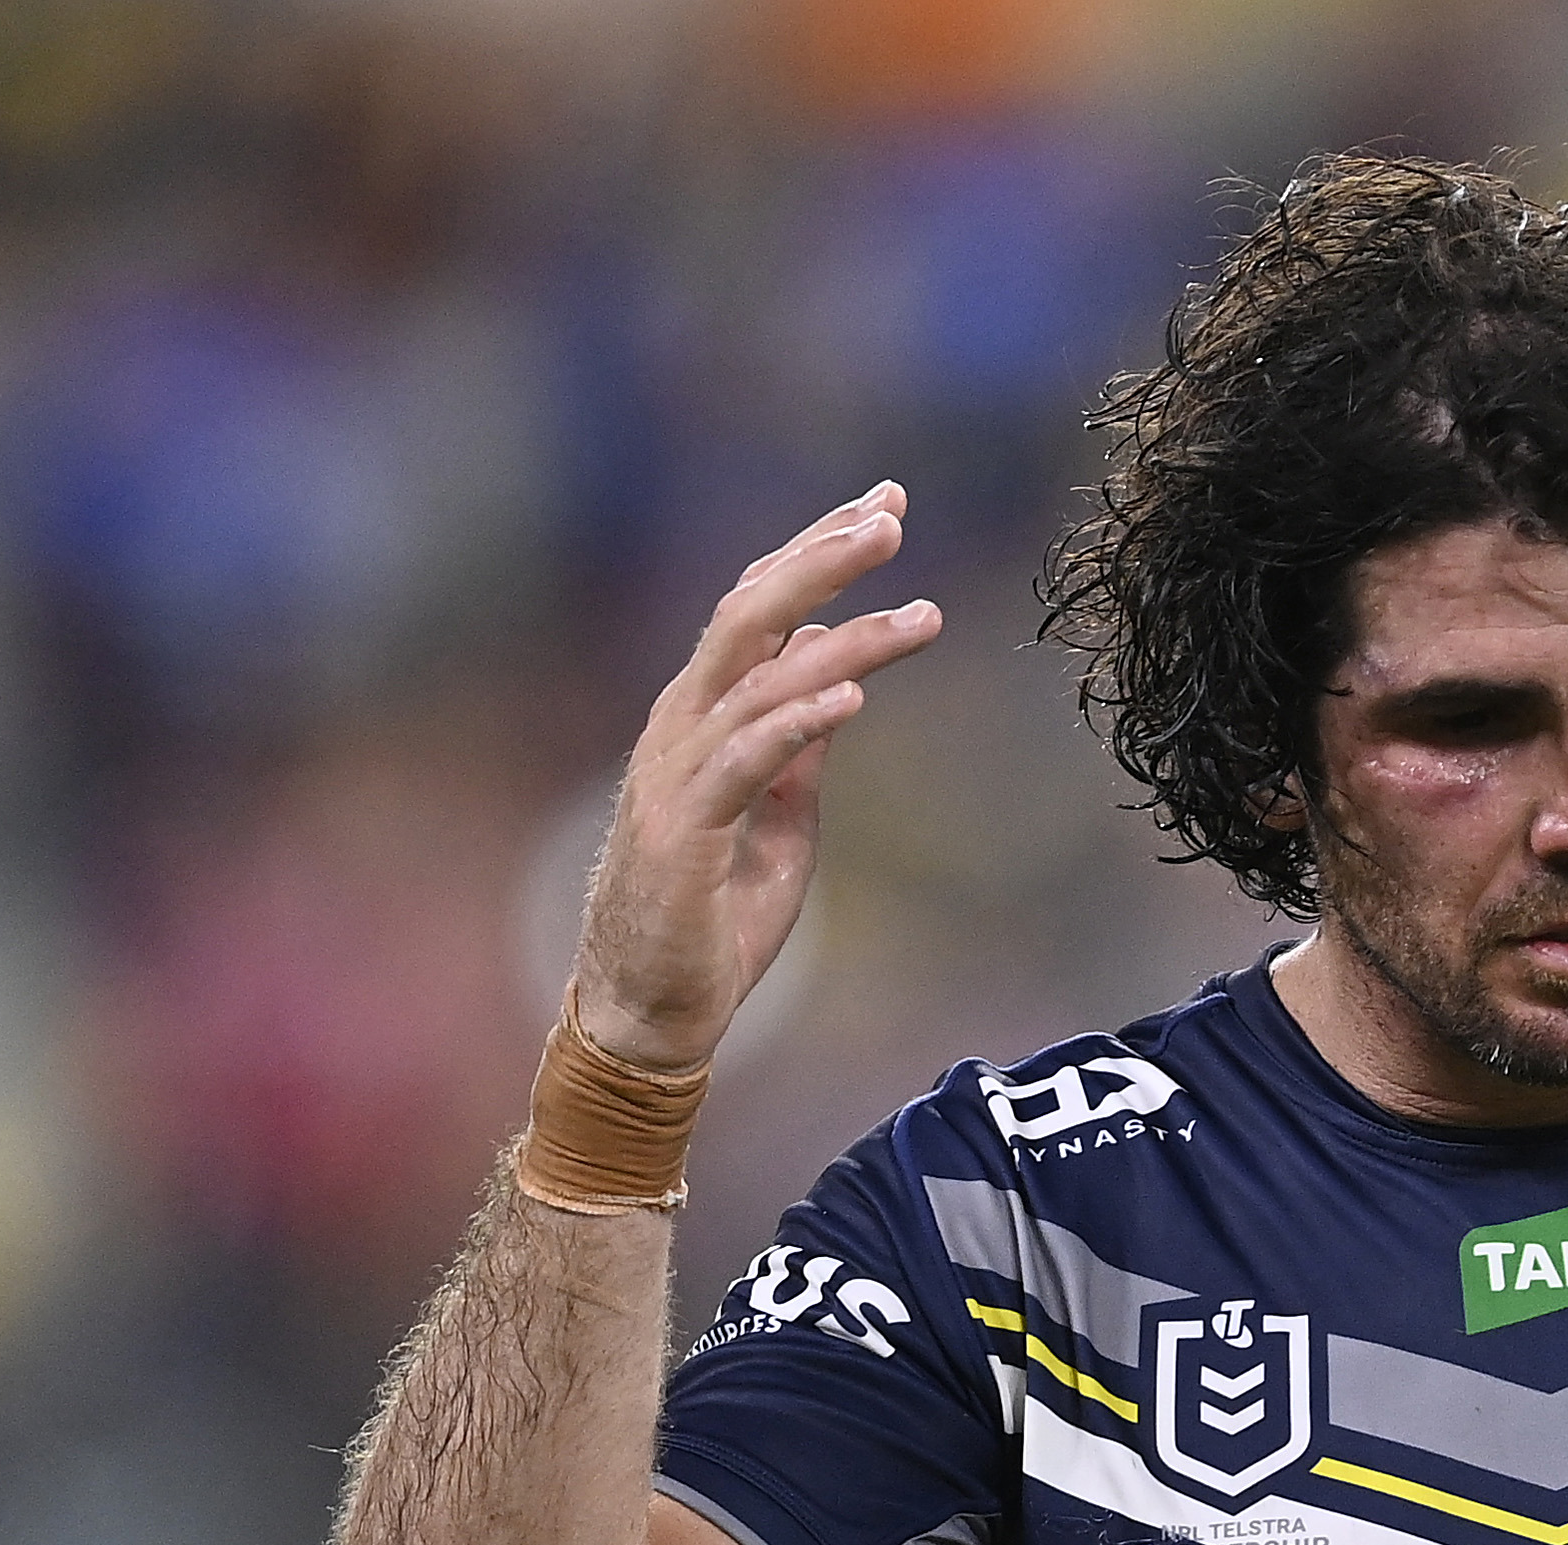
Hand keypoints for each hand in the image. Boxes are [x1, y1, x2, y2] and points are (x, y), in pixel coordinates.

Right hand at [573, 483, 944, 1069]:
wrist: (651, 1014)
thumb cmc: (709, 920)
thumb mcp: (777, 822)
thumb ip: (798, 756)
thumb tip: (836, 691)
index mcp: (703, 719)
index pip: (760, 612)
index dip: (815, 555)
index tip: (881, 507)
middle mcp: (682, 728)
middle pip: (749, 615)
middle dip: (820, 560)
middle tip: (888, 517)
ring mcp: (676, 776)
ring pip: (758, 679)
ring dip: (843, 641)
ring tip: (916, 613)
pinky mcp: (681, 832)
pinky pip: (743, 763)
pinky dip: (796, 723)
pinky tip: (850, 698)